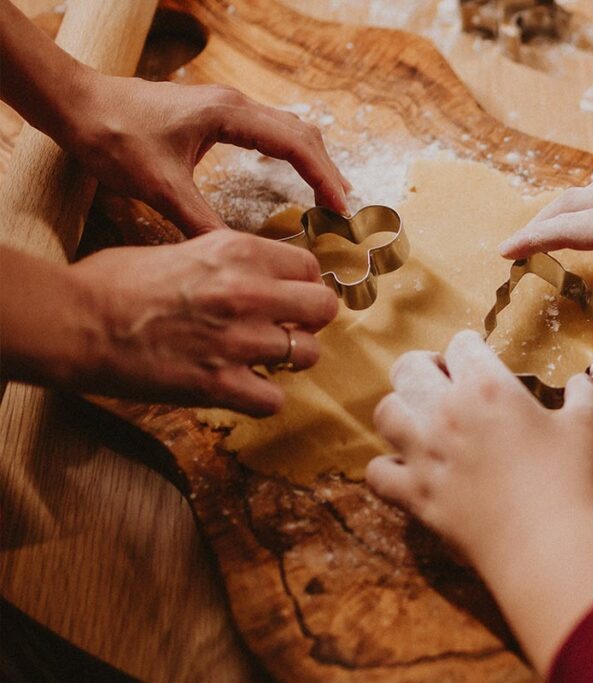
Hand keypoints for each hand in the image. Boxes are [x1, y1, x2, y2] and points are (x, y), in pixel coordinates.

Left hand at [62, 73, 350, 235]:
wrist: (75, 104)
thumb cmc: (113, 137)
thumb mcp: (159, 187)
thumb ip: (201, 222)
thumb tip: (237, 256)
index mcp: (228, 115)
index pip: (295, 144)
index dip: (323, 177)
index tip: (341, 207)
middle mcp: (234, 105)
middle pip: (300, 133)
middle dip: (326, 170)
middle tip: (343, 208)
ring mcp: (225, 107)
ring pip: (286, 129)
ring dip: (310, 160)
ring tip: (328, 194)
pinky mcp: (214, 115)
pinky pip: (267, 131)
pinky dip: (288, 154)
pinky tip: (287, 174)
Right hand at [68, 230, 337, 415]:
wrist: (76, 320)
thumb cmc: (115, 282)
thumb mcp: (182, 249)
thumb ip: (227, 262)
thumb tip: (253, 274)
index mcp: (238, 252)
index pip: (309, 267)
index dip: (303, 284)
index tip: (290, 296)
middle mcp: (249, 292)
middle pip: (324, 307)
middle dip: (310, 320)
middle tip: (288, 328)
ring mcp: (238, 341)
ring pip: (308, 354)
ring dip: (290, 360)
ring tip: (263, 360)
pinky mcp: (220, 384)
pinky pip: (273, 400)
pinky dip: (262, 398)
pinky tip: (243, 389)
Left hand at [367, 331, 592, 673]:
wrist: (548, 544)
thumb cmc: (570, 481)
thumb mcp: (586, 427)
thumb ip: (583, 394)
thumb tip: (582, 379)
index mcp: (488, 387)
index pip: (462, 345)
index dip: (469, 348)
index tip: (475, 358)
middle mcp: (446, 412)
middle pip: (409, 367)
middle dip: (424, 367)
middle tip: (441, 382)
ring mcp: (424, 453)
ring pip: (385, 412)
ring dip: (400, 410)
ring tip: (418, 419)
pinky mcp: (414, 494)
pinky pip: (378, 472)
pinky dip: (387, 468)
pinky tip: (405, 468)